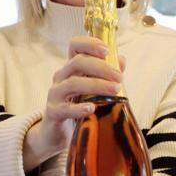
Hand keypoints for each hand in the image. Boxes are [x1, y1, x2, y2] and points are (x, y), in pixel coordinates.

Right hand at [23, 36, 125, 170]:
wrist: (56, 132)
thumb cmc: (76, 105)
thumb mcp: (91, 88)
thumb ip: (106, 74)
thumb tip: (121, 60)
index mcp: (71, 68)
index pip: (75, 46)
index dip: (89, 43)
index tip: (107, 50)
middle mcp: (61, 77)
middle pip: (77, 62)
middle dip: (101, 67)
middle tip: (119, 77)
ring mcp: (55, 94)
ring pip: (73, 83)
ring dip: (96, 85)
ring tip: (115, 90)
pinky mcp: (53, 112)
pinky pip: (65, 108)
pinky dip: (79, 107)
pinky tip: (92, 108)